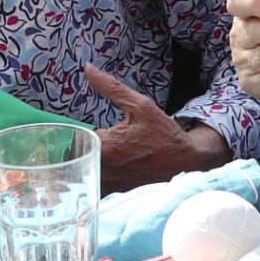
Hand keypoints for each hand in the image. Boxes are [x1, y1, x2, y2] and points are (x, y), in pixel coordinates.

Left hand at [85, 63, 228, 190]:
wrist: (185, 161)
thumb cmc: (164, 133)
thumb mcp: (140, 105)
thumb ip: (111, 87)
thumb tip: (89, 69)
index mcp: (107, 146)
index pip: (73, 138)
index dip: (74, 130)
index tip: (79, 125)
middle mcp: (105, 168)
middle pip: (73, 157)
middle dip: (75, 146)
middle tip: (84, 137)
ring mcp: (110, 183)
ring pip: (82, 172)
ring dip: (82, 161)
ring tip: (91, 150)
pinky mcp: (116, 191)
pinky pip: (94, 185)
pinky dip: (93, 175)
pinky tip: (104, 164)